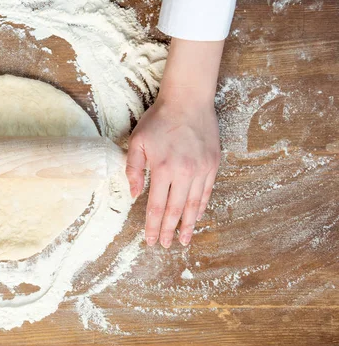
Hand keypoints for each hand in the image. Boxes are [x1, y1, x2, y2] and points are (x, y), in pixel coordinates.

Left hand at [126, 98, 220, 247]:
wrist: (188, 100)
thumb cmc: (159, 120)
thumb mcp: (137, 141)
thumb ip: (133, 169)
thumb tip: (134, 195)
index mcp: (163, 168)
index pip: (156, 206)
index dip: (152, 225)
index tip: (149, 240)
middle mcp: (184, 172)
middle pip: (175, 210)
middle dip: (168, 231)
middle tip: (163, 245)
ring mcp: (201, 170)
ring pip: (194, 205)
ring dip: (188, 225)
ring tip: (184, 241)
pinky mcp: (212, 165)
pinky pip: (206, 193)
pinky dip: (201, 208)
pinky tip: (196, 219)